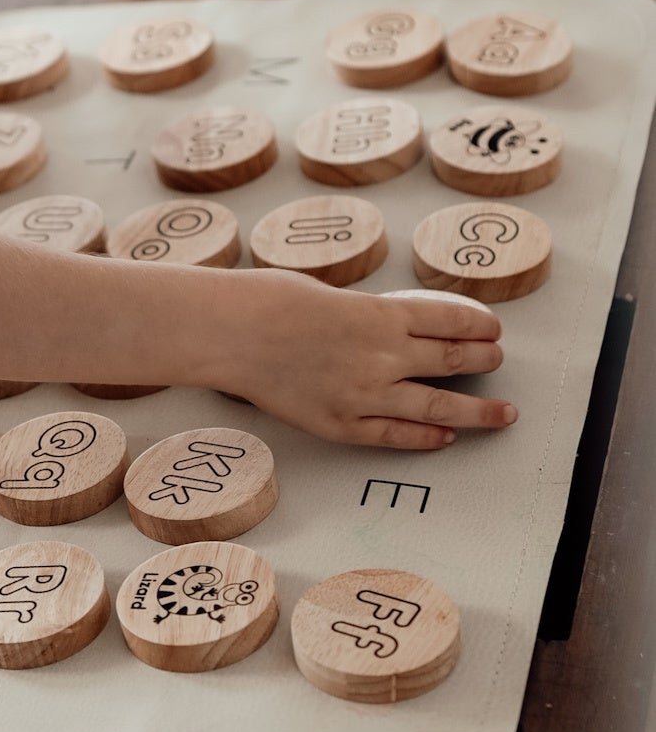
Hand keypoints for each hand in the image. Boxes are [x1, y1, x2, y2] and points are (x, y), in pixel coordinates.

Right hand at [208, 273, 514, 448]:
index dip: (481, 327)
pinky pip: (396, 436)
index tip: (493, 331)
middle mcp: (384, 356)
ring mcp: (365, 395)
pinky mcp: (341, 424)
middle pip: (455, 361)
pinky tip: (444, 438)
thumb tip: (392, 326)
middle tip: (498, 363)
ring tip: (502, 414)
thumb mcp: (332, 292)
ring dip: (477, 411)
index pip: (453, 321)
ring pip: (440, 407)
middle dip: (485, 362)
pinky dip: (426, 438)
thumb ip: (368, 314)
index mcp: (384, 314)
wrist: (228, 333)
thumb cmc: (269, 301)